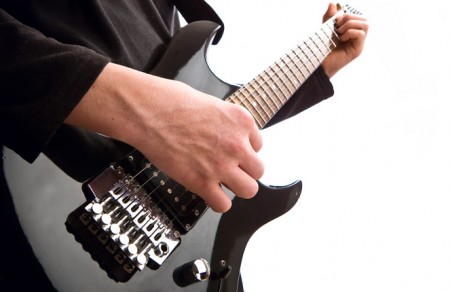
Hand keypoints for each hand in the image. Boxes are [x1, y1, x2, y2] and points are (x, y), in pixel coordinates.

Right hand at [66, 63, 263, 212]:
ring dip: (236, 188)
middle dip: (244, 171)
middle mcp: (237, 144)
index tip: (232, 152)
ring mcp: (221, 165)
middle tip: (230, 169)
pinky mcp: (202, 182)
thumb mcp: (210, 103)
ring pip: (249, 190)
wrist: (148, 112)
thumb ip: (224, 123)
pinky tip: (208, 192)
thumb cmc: (171, 102)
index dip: (244, 150)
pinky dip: (217, 202)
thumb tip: (224, 132)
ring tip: (222, 183)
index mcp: (241, 122)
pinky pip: (223, 205)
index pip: (258, 145)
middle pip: (258, 170)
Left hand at [321, 3, 368, 77]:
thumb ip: (329, 17)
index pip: (358, 17)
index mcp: (352, 32)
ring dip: (350, 24)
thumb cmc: (323, 49)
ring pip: (365, 24)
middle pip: (364, 19)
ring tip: (339, 32)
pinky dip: (350, 32)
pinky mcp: (357, 50)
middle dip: (349, 18)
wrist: (319, 64)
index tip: (335, 21)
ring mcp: (359, 44)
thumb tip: (332, 3)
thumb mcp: (325, 29)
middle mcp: (358, 38)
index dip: (347, 14)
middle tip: (337, 26)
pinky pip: (360, 33)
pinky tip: (341, 38)